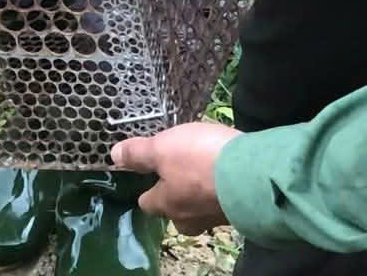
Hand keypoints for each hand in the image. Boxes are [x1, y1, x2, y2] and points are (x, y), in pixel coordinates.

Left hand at [111, 122, 239, 234]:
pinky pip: (221, 198)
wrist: (252, 173)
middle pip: (174, 210)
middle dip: (175, 193)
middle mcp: (189, 218)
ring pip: (199, 205)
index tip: (149, 170)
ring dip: (200, 189)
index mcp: (166, 205)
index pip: (146, 203)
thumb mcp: (162, 148)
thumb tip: (114, 156)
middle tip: (179, 169)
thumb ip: (138, 153)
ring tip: (204, 165)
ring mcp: (215, 216)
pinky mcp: (237, 209)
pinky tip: (225, 169)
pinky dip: (220, 186)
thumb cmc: (199, 160)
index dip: (145, 186)